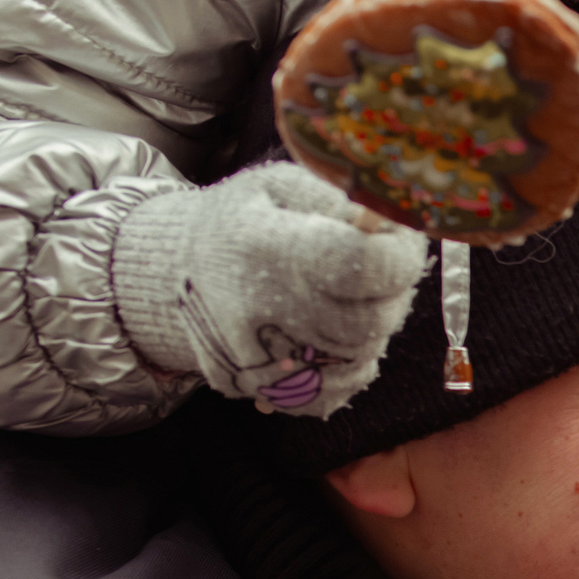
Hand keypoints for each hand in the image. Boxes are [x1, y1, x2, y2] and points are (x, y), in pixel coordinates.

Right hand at [108, 162, 429, 416]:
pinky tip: (333, 337)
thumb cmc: (243, 221)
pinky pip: (338, 391)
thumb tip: (391, 225)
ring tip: (346, 299)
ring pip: (361, 359)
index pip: (362, 264)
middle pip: (371, 320)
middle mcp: (261, 311)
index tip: (398, 241)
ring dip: (371, 330)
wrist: (180, 271)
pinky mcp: (264, 391)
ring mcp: (259, 360)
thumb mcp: (279, 186)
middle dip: (389, 295)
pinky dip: (349, 367)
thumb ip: (337, 200)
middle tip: (374, 273)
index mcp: (267, 247)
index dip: (397, 255)